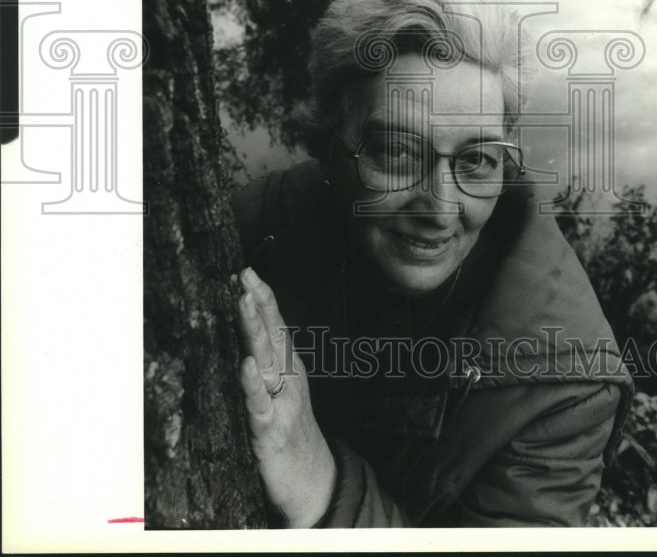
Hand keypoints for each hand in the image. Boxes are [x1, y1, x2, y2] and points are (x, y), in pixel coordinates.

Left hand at [238, 267, 336, 527]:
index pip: (275, 325)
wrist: (314, 483)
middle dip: (258, 303)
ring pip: (265, 360)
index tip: (246, 271)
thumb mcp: (281, 391)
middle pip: (271, 335)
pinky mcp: (270, 431)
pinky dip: (252, 385)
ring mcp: (281, 403)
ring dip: (254, 330)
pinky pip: (260, 404)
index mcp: (288, 368)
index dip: (262, 298)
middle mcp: (287, 379)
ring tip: (243, 303)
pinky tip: (245, 366)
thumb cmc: (291, 432)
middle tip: (245, 275)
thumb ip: (266, 362)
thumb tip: (246, 330)